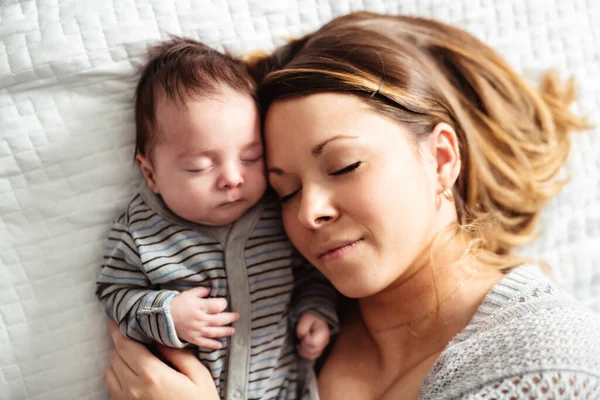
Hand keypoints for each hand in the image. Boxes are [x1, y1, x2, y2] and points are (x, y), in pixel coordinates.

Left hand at [104, 321, 218, 399]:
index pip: (126, 346)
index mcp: (153, 376)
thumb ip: (179, 355)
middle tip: (133, 335)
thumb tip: (162, 339)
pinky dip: (117, 375)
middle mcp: (134, 388)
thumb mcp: (199, 376)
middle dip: (122, 342)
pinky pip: (112, 387)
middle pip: (116, 356)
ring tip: (134, 354)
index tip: (115, 320)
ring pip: (110, 371)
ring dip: (118, 359)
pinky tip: (133, 372)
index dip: (118, 331)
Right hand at [170, 287, 239, 348]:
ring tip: (233, 331)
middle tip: (237, 316)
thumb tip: (211, 291)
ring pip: (215, 332)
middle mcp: (200, 319)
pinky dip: (212, 345)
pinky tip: (220, 345)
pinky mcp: (193, 338)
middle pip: (219, 320)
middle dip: (230, 318)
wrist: (162, 316)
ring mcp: (197, 330)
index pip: (218, 306)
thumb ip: (202, 292)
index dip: (223, 304)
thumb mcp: (189, 293)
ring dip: (225, 332)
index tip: (224, 303)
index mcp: (200, 307)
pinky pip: (204, 343)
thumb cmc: (177, 303)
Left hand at [296, 312, 330, 359]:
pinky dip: (304, 353)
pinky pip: (311, 357)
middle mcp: (325, 341)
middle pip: (312, 351)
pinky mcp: (318, 350)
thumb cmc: (311, 318)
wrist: (315, 318)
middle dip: (303, 345)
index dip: (306, 339)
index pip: (313, 343)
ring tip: (301, 341)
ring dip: (303, 350)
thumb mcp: (306, 318)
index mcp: (323, 333)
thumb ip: (302, 327)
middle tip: (302, 337)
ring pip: (311, 356)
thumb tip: (300, 336)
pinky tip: (302, 345)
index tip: (304, 333)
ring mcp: (322, 347)